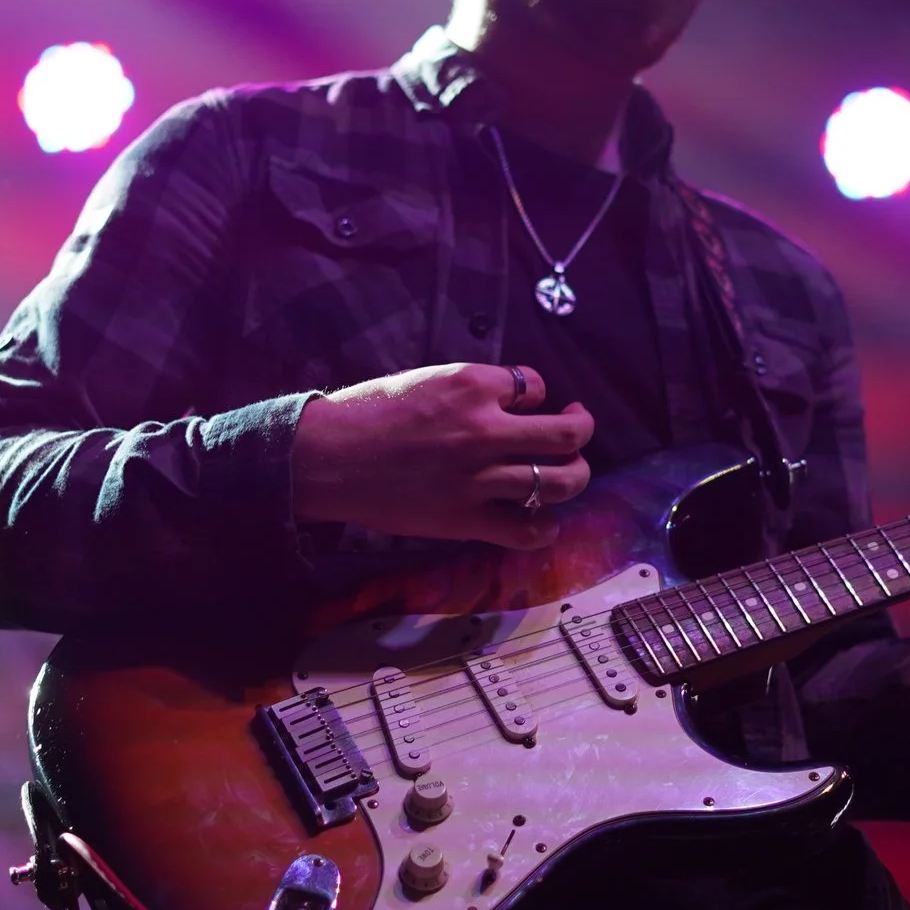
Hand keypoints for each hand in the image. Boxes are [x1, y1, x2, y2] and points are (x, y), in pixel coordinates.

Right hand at [292, 363, 592, 549]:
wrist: (328, 459)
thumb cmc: (366, 414)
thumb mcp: (425, 380)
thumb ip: (471, 390)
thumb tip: (511, 402)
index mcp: (473, 385)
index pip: (534, 384)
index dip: (535, 394)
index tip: (525, 403)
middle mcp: (486, 429)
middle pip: (567, 434)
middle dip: (581, 429)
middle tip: (576, 428)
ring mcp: (480, 478)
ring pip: (560, 481)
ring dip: (575, 475)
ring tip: (571, 472)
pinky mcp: (467, 518)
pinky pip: (527, 530)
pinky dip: (545, 529)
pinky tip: (545, 522)